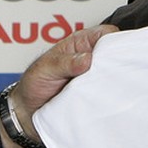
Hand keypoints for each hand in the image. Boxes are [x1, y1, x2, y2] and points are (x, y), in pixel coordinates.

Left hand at [2, 23, 112, 147]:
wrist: (27, 113)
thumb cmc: (33, 84)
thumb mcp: (45, 69)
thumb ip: (65, 62)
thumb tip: (87, 58)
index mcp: (80, 44)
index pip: (106, 34)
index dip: (115, 40)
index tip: (118, 52)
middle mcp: (92, 58)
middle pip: (116, 53)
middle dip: (120, 62)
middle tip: (116, 73)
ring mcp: (95, 78)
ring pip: (115, 74)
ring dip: (115, 81)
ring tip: (112, 88)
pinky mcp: (96, 95)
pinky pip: (109, 94)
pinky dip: (111, 97)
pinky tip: (111, 100)